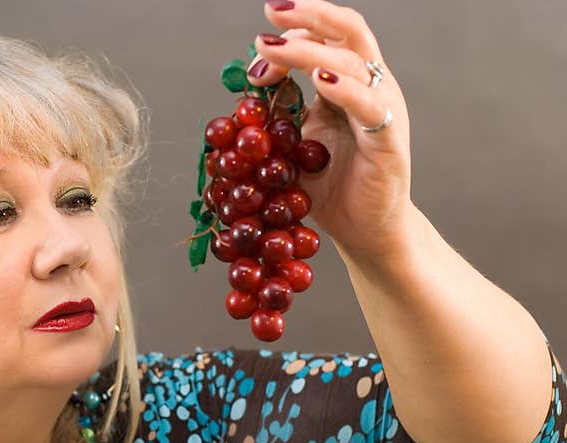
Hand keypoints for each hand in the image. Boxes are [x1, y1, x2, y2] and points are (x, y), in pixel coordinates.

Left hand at [247, 0, 414, 261]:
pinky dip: (342, 87)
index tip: (257, 47)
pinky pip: (368, 104)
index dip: (293, 33)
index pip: (327, 37)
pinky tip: (318, 78)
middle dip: (307, 15)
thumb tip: (244, 95)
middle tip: (269, 13)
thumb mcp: (295, 145)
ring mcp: (384, 109)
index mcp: (350, 84)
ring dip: (308, 50)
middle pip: (348, 30)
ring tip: (273, 48)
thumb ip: (278, 118)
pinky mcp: (388, 139)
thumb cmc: (332, 188)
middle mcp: (372, 87)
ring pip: (351, 61)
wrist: (365, 231)